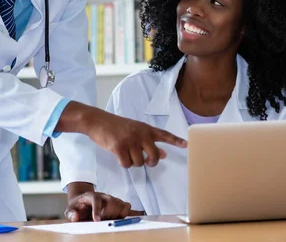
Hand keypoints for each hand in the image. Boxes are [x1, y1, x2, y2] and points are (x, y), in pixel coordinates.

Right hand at [55, 101, 186, 167]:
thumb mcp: (135, 131)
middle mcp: (141, 134)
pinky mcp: (119, 148)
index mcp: (146, 128)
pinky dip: (123, 163)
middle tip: (145, 161)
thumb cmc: (117, 127)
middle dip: (150, 162)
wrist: (98, 121)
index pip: (164, 135)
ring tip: (125, 152)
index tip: (187, 145)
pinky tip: (118, 155)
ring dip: (132, 162)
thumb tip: (164, 154)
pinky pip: (127, 164)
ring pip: (139, 162)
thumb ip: (149, 142)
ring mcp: (130, 140)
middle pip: (154, 156)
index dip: (176, 141)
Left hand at [64, 191, 132, 221]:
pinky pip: (126, 206)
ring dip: (116, 215)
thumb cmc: (78, 206)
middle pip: (111, 202)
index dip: (97, 210)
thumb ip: (71, 214)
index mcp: (92, 196)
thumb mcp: (70, 209)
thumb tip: (75, 217)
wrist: (83, 200)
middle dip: (108, 214)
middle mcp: (103, 196)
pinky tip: (118, 218)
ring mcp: (112, 199)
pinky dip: (124, 213)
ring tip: (109, 220)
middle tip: (103, 221)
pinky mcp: (118, 203)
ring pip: (120, 204)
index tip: (97, 220)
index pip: (96, 200)